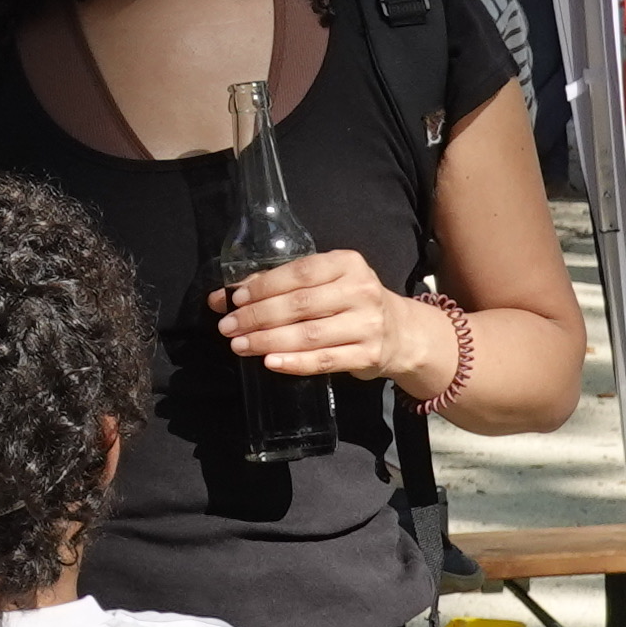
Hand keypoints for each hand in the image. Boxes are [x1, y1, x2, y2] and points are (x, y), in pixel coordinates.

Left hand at [213, 245, 427, 383]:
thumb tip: (225, 296)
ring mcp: (367, 324)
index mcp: (347, 263)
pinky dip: (293, 362)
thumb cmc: (351, 302)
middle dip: (258, 316)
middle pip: (300, 304)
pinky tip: (270, 362)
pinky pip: (323, 361)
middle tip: (228, 327)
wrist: (400, 333)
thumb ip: (281, 285)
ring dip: (268, 341)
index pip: (300, 273)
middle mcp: (361, 291)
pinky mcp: (368, 355)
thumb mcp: (325, 283)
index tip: (235, 300)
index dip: (264, 287)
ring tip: (240, 345)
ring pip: (309, 335)